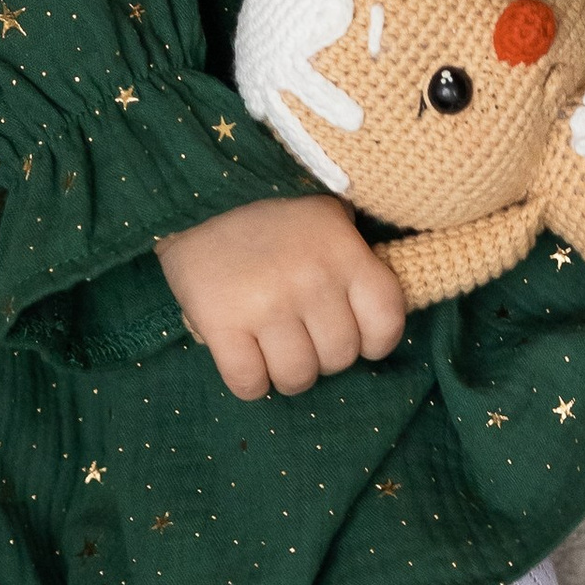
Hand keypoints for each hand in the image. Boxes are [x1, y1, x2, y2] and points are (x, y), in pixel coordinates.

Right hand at [157, 191, 406, 398]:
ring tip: (276, 353)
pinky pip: (250, 383)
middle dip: (324, 357)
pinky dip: (251, 382)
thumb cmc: (272, 215)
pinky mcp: (222, 324)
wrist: (199, 201)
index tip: (358, 338)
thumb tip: (376, 301)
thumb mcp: (327, 217)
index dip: (375, 342)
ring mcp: (267, 305)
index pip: (385, 322)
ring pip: (297, 377)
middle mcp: (312, 280)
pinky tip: (246, 361)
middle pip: (339, 357)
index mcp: (344, 254)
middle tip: (304, 338)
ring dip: (288, 375)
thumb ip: (357, 253)